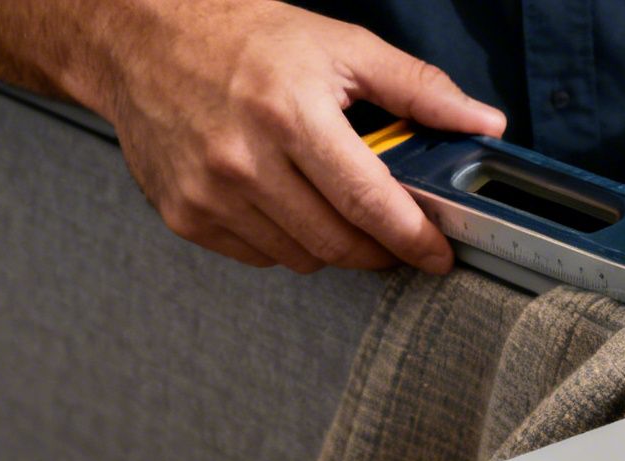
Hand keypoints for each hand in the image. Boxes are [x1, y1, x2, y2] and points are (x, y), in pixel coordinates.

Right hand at [89, 0, 505, 272]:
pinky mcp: (184, 215)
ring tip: (337, 208)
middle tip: (398, 236)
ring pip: (302, 258)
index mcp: (289, 112)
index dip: (413, 238)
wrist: (140, 39)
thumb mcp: (339, 45)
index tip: (439, 254)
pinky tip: (285, 203)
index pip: (369, 201)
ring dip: (334, 246)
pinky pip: (260, 257)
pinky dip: (286, 242)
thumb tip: (484, 122)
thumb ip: (418, 90)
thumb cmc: (243, 38)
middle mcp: (243, 158)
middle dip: (381, 249)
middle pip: (339, 242)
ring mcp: (209, 193)